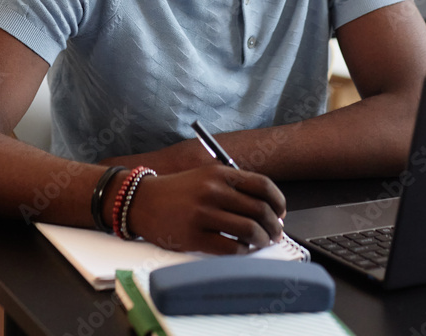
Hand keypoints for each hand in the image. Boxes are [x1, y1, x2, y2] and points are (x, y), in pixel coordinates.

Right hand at [128, 164, 285, 255]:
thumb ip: (233, 187)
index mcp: (219, 173)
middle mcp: (213, 191)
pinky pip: (230, 248)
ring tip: (262, 242)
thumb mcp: (206, 177)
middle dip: (274, 225)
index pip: (262, 185)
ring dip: (262, 239)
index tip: (281, 212)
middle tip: (276, 232)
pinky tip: (243, 249)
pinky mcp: (194, 236)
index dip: (278, 201)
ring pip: (249, 230)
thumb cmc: (180, 191)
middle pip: (259, 209)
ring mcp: (203, 214)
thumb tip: (267, 208)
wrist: (144, 201)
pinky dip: (243, 251)